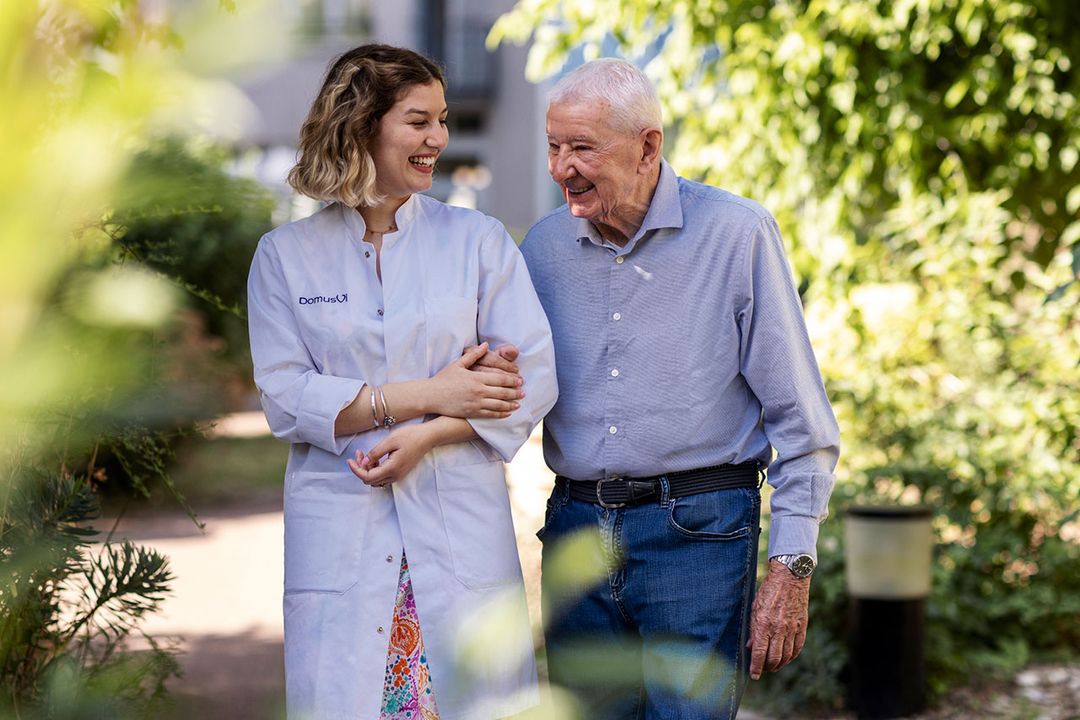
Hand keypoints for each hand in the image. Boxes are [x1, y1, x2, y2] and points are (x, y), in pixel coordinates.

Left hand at [346, 425, 433, 486]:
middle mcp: (395, 476)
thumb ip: (375, 453)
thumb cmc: (411, 436)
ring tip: (365, 454)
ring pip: (376, 480)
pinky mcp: (400, 472)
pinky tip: (375, 458)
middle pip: (370, 480)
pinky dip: (375, 469)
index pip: (367, 477)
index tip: (349, 459)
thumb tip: (363, 464)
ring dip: (367, 469)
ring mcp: (398, 475)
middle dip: (360, 468)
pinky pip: (383, 476)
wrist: (428, 437)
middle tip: (358, 453)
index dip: (356, 470)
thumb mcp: (390, 441)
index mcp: (392, 468)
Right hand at [429, 343, 523, 417]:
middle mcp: (478, 391)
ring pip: (498, 405)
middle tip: (524, 392)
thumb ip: (474, 355)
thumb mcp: (458, 364)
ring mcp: (475, 403)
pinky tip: (507, 413)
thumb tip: (486, 344)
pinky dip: (500, 414)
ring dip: (511, 404)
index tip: (520, 380)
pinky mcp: (471, 413)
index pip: (500, 378)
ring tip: (519, 404)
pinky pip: (490, 414)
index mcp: (476, 377)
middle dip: (515, 392)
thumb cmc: (443, 379)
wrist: (430, 395)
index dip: (512, 380)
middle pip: (502, 392)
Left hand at [748, 560, 810, 679]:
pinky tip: (786, 658)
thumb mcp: (754, 608)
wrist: (790, 578)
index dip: (756, 667)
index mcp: (764, 624)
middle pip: (774, 658)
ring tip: (773, 666)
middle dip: (767, 668)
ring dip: (779, 664)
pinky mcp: (802, 626)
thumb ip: (753, 629)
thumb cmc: (769, 591)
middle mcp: (778, 629)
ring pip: (786, 656)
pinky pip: (797, 648)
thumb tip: (751, 647)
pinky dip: (791, 656)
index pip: (759, 653)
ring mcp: (792, 629)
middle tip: (762, 669)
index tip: (754, 675)